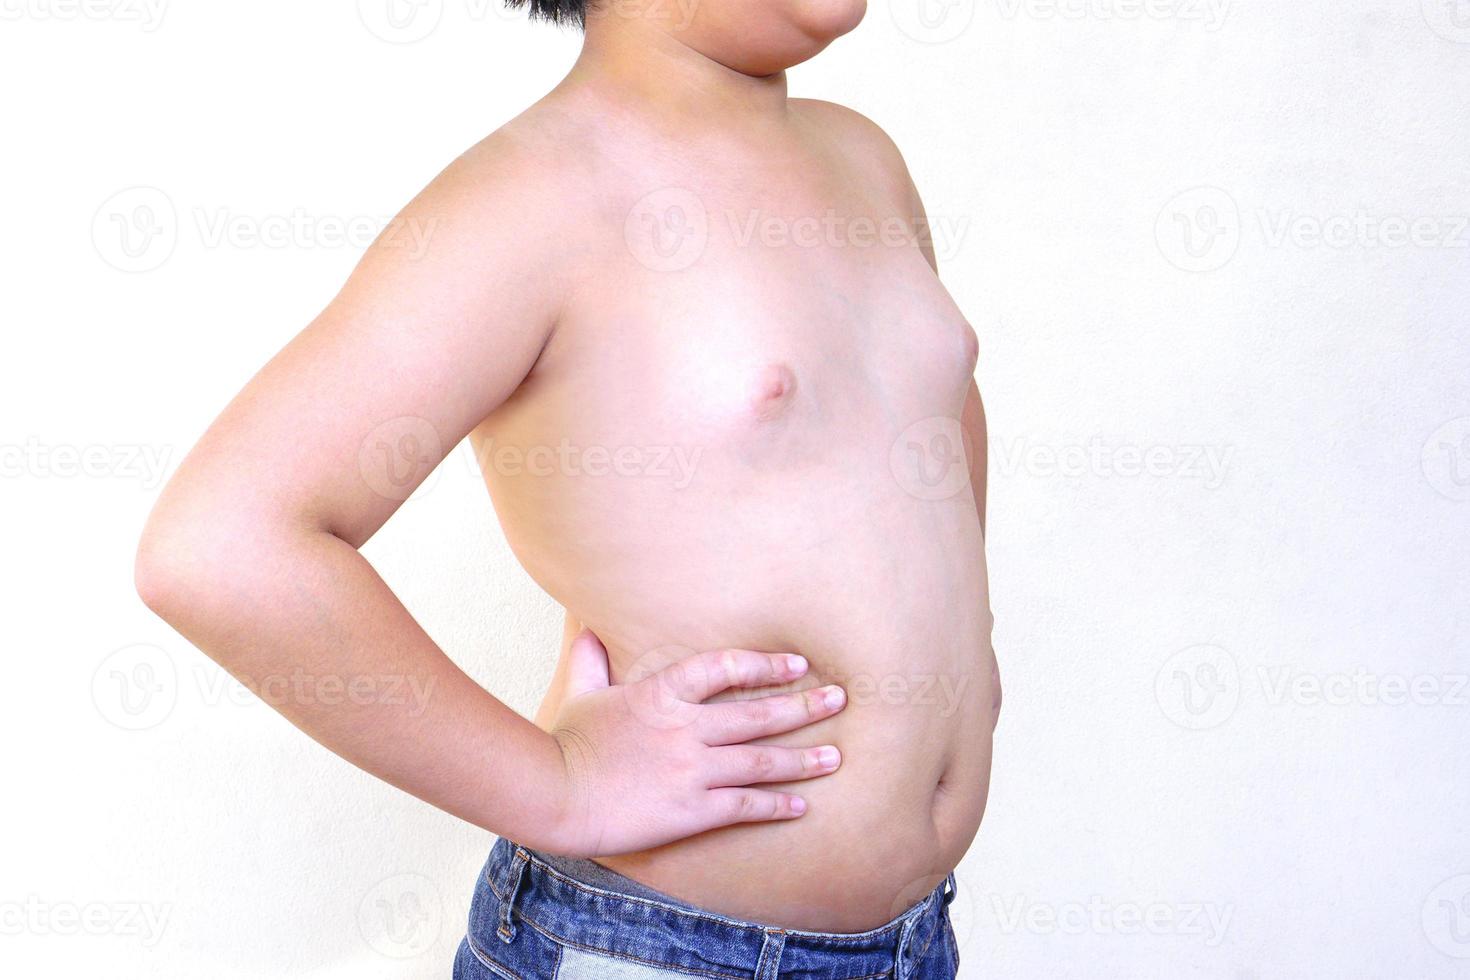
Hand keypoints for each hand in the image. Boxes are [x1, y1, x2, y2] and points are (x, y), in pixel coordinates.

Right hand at [544, 629, 846, 857]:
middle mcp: (686, 728)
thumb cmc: (567, 743)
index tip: (797, 663)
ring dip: (803, 758)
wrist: (557, 795)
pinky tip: (801, 805)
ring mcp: (692, 770)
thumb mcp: (581, 693)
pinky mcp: (692, 810)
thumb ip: (591, 660)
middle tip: (840, 700)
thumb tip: (588, 629)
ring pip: (762, 760)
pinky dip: (776, 804)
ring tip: (835, 755)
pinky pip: (745, 805)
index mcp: (663, 693)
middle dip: (804, 707)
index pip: (726, 668)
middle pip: (758, 714)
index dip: (766, 664)